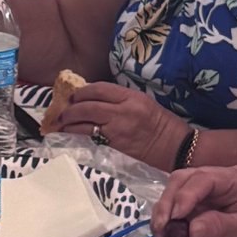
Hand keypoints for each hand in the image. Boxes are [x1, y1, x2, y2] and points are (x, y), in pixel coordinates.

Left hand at [52, 77, 188, 170]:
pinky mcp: (115, 146)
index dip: (82, 91)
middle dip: (71, 108)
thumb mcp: (143, 102)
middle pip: (88, 105)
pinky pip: (92, 137)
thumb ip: (120, 99)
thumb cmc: (160, 124)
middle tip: (63, 110)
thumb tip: (95, 98)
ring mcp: (118, 130)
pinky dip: (79, 134)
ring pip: (85, 123)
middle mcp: (123, 112)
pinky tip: (72, 134)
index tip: (74, 95)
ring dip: (69, 123)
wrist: (174, 147)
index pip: (100, 89)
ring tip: (62, 123)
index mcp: (131, 97)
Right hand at [154, 161, 236, 236]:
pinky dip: (167, 218)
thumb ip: (219, 227)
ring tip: (163, 236)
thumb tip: (191, 229)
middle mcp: (220, 177)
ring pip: (175, 189)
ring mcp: (207, 187)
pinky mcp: (197, 200)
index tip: (175, 217)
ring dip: (164, 211)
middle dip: (168, 203)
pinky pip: (175, 203)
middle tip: (162, 229)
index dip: (186, 195)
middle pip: (184, 179)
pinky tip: (167, 235)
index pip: (206, 178)